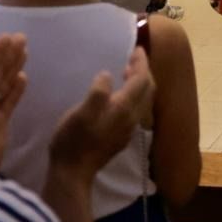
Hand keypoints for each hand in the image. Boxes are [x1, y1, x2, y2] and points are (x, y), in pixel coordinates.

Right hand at [48, 47, 154, 182]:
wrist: (73, 173)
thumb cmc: (73, 140)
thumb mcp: (81, 113)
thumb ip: (98, 92)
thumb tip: (107, 75)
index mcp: (124, 108)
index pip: (142, 80)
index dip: (141, 62)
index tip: (137, 48)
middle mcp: (132, 118)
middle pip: (147, 89)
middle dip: (143, 71)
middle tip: (133, 58)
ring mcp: (128, 129)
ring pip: (143, 100)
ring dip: (139, 83)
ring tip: (126, 72)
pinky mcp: (121, 136)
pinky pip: (135, 109)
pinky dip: (133, 95)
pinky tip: (119, 96)